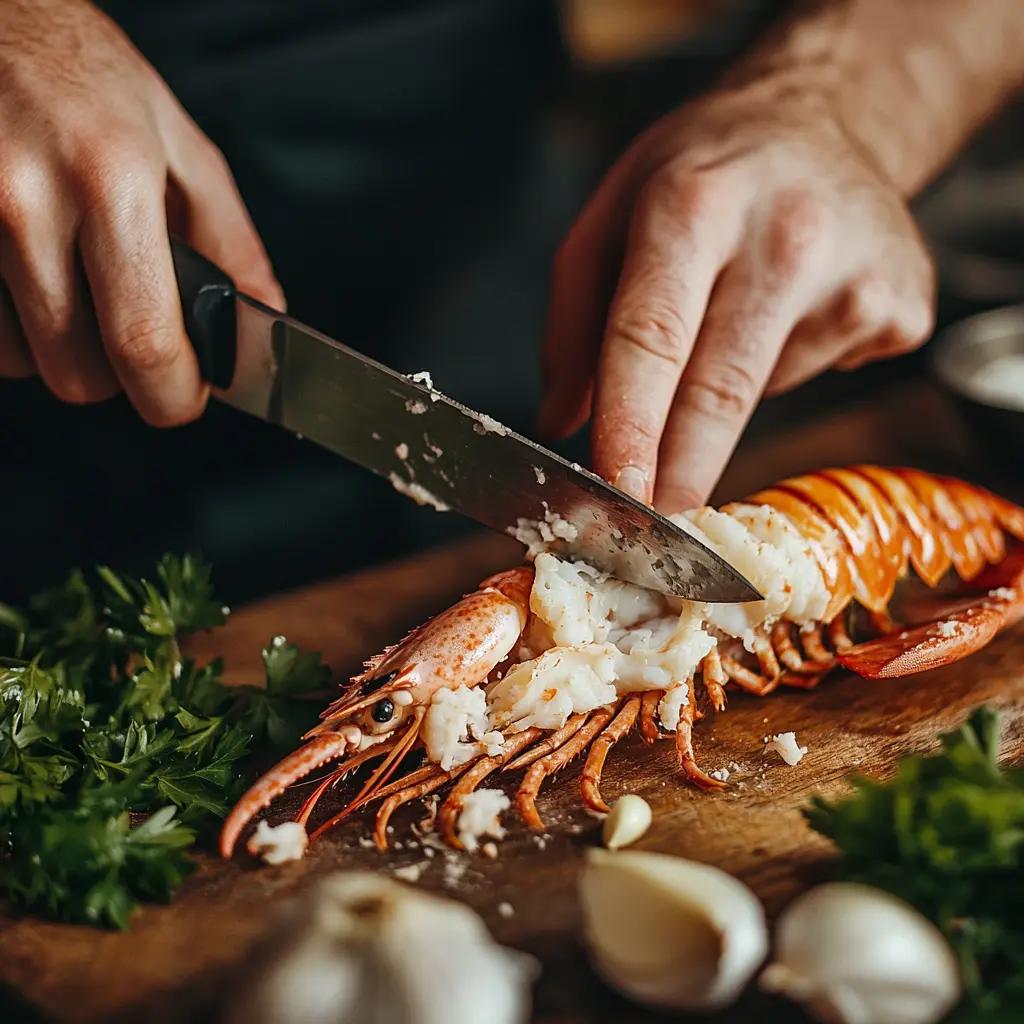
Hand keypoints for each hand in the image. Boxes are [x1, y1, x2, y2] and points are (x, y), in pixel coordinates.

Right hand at [0, 0, 282, 424]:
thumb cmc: (80, 72)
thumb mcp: (178, 143)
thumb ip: (229, 239)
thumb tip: (261, 314)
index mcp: (112, 180)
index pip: (143, 341)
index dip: (172, 395)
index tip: (184, 397)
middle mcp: (24, 201)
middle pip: (78, 374)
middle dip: (119, 376)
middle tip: (132, 335)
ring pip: (22, 362)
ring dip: (58, 348)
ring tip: (73, 285)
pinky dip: (11, 326)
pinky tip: (28, 277)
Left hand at [538, 80, 934, 511]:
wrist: (825, 118)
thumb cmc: (700, 176)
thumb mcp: (609, 218)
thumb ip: (571, 324)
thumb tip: (561, 425)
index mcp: (693, 205)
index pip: (651, 338)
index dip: (630, 429)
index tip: (615, 497)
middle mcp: (785, 235)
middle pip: (719, 392)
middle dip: (679, 477)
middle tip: (649, 529)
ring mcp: (856, 275)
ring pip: (763, 392)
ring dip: (725, 394)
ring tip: (730, 317)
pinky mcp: (902, 308)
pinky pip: (818, 377)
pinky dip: (784, 369)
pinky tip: (788, 311)